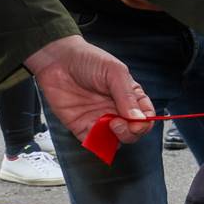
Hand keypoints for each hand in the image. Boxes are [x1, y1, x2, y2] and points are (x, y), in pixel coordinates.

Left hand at [25, 35, 153, 144]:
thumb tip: (138, 118)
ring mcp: (100, 119)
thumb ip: (127, 95)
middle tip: (120, 122)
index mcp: (129, 96)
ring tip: (109, 125)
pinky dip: (96, 143)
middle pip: (133, 132)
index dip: (145, 123)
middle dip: (131, 132)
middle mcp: (116, 110)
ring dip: (115, 138)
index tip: (138, 122)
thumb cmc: (88, 60)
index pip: (145, 116)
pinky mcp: (82, 127)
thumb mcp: (114, 71)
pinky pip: (93, 143)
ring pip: (116, 140)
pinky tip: (93, 130)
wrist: (58, 60)